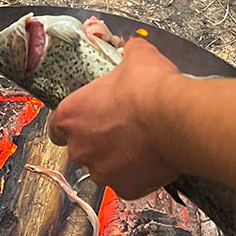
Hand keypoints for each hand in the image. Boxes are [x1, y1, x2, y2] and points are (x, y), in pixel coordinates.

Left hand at [49, 35, 180, 196]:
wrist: (177, 119)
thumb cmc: (151, 89)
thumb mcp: (138, 56)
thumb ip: (128, 52)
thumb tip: (133, 47)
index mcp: (72, 115)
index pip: (57, 126)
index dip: (74, 122)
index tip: (88, 118)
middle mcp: (80, 147)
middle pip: (81, 148)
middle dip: (99, 140)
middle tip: (124, 126)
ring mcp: (102, 171)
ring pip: (104, 167)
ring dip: (117, 157)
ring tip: (142, 141)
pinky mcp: (125, 189)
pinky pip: (127, 182)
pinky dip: (137, 173)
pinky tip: (153, 157)